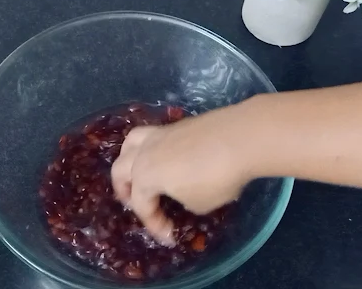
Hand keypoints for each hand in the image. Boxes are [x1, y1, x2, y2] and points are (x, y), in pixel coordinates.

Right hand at [110, 108, 253, 245]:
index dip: (154, 225)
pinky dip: (150, 148)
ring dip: (129, 160)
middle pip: (120, 169)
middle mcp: (145, 152)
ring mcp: (160, 134)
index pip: (141, 205)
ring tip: (137, 170)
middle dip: (123, 189)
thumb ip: (183, 201)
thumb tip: (183, 192)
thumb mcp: (199, 203)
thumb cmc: (215, 177)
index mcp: (145, 176)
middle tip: (132, 202)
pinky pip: (153, 135)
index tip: (169, 237)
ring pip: (131, 143)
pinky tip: (164, 157)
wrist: (240, 138)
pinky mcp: (178, 124)